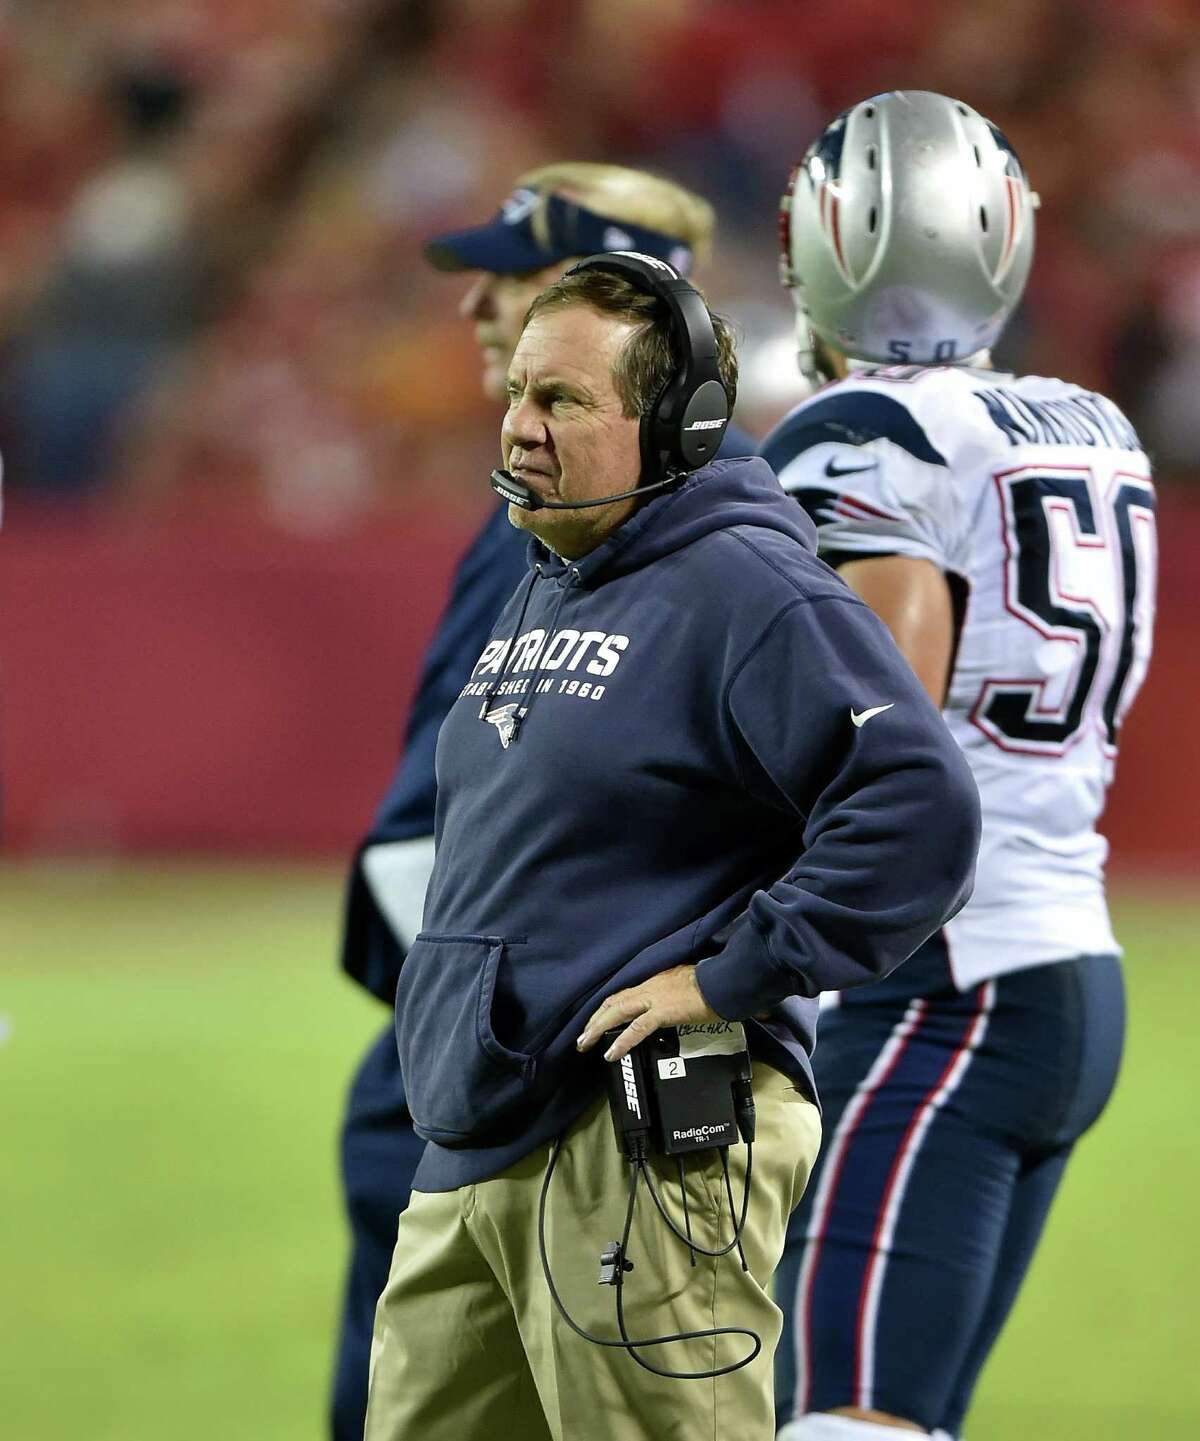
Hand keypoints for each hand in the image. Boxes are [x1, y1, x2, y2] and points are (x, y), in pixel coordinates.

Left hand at [576, 964, 721, 1061]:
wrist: (723, 983)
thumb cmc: (711, 985)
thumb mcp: (686, 986)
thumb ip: (673, 994)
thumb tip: (672, 1005)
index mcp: (654, 982)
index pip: (623, 995)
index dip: (607, 1009)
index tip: (596, 1021)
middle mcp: (649, 988)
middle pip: (614, 1003)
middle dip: (594, 1020)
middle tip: (581, 1037)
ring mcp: (654, 999)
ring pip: (617, 1013)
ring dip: (597, 1029)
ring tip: (584, 1043)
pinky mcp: (662, 1012)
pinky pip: (636, 1029)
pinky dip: (621, 1041)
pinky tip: (610, 1053)